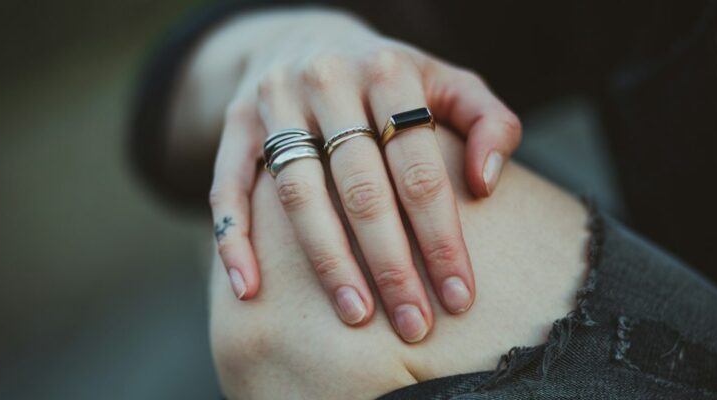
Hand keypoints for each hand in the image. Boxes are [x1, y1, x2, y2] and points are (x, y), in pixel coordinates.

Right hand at [208, 10, 520, 341]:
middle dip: (391, 266)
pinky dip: (234, 239)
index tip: (460, 298)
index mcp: (389, 71)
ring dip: (328, 262)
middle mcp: (328, 81)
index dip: (442, 239)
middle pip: (361, 189)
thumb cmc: (393, 80)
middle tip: (413, 325)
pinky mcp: (236, 123)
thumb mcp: (450, 83)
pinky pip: (227, 186)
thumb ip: (488, 122)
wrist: (310, 39)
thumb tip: (486, 184)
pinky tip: (251, 291)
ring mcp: (275, 102)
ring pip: (300, 194)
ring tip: (355, 316)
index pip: (419, 169)